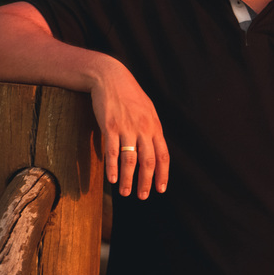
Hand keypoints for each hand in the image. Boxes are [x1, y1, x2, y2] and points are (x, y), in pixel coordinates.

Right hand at [90, 55, 168, 198]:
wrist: (111, 77)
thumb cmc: (129, 95)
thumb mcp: (147, 110)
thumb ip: (151, 130)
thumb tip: (154, 150)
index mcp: (154, 126)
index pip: (163, 155)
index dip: (163, 174)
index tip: (161, 189)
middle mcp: (143, 129)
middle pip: (148, 161)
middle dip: (146, 182)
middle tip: (142, 197)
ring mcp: (127, 128)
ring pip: (130, 159)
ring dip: (129, 179)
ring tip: (126, 193)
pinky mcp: (110, 126)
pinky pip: (112, 151)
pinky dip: (112, 167)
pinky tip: (112, 179)